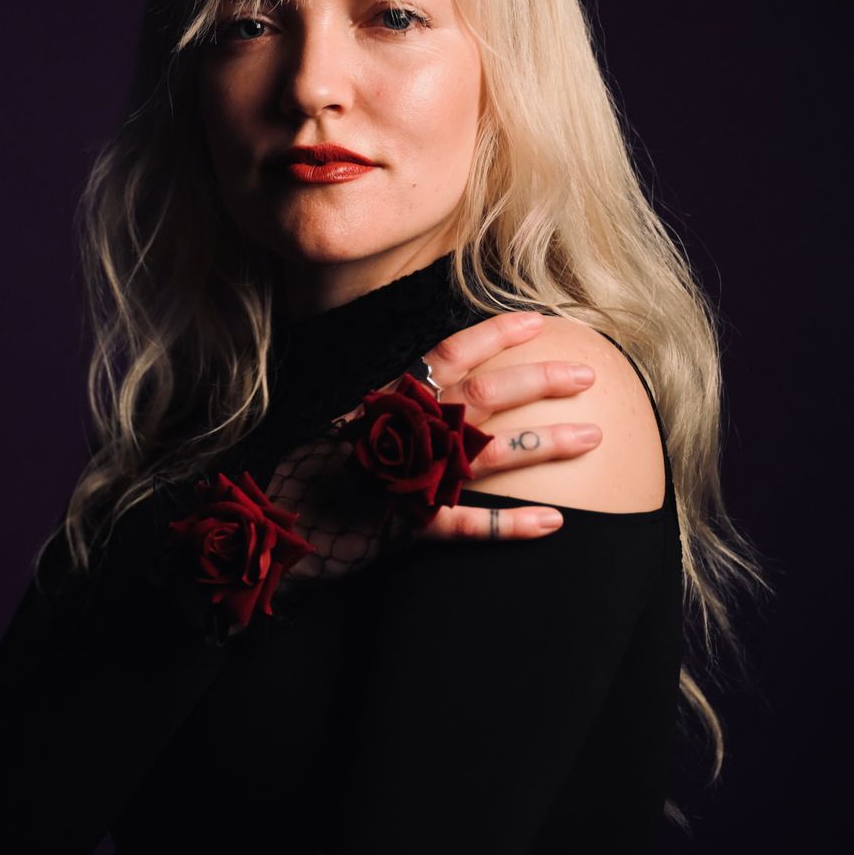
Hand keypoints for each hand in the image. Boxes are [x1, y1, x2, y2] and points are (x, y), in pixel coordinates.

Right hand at [267, 311, 598, 586]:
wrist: (258, 534)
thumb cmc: (296, 481)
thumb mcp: (337, 431)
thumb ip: (383, 415)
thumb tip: (427, 395)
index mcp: (381, 404)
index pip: (444, 356)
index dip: (493, 335)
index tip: (538, 320)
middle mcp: (395, 434)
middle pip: (479, 396)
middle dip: (539, 381)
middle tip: (590, 374)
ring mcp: (400, 480)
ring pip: (484, 455)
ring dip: (544, 445)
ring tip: (595, 437)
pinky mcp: (399, 530)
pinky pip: (463, 526)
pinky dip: (510, 525)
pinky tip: (554, 522)